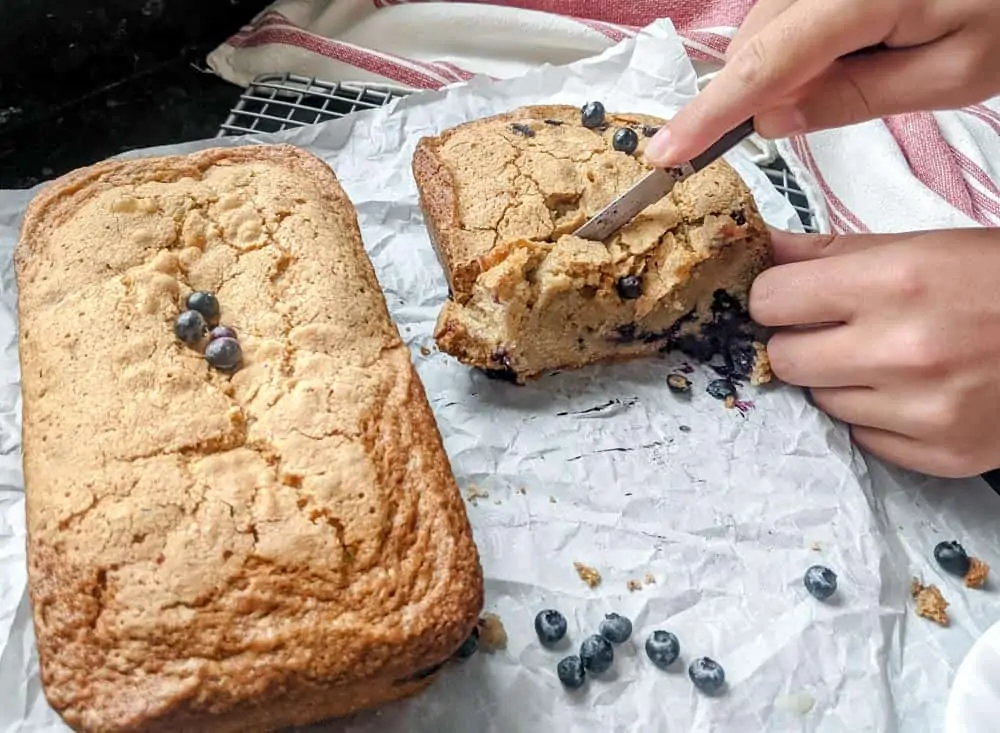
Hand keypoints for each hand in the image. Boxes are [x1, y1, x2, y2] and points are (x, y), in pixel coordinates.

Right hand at [646, 0, 999, 165]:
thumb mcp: (952, 73)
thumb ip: (854, 99)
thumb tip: (770, 120)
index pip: (763, 64)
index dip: (709, 114)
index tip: (667, 154)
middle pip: (756, 39)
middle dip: (762, 87)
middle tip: (819, 107)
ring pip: (766, 22)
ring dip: (783, 61)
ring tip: (860, 62)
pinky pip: (787, 6)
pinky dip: (799, 37)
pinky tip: (852, 42)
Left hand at [750, 228, 999, 477]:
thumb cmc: (999, 279)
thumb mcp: (922, 245)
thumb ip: (829, 251)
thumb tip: (759, 247)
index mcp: (896, 282)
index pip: (771, 300)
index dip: (777, 297)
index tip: (794, 297)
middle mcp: (904, 350)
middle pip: (784, 358)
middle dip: (799, 341)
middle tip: (838, 331)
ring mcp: (924, 410)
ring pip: (821, 401)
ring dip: (840, 380)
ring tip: (891, 358)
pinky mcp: (942, 454)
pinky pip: (863, 437)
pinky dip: (877, 417)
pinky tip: (915, 392)